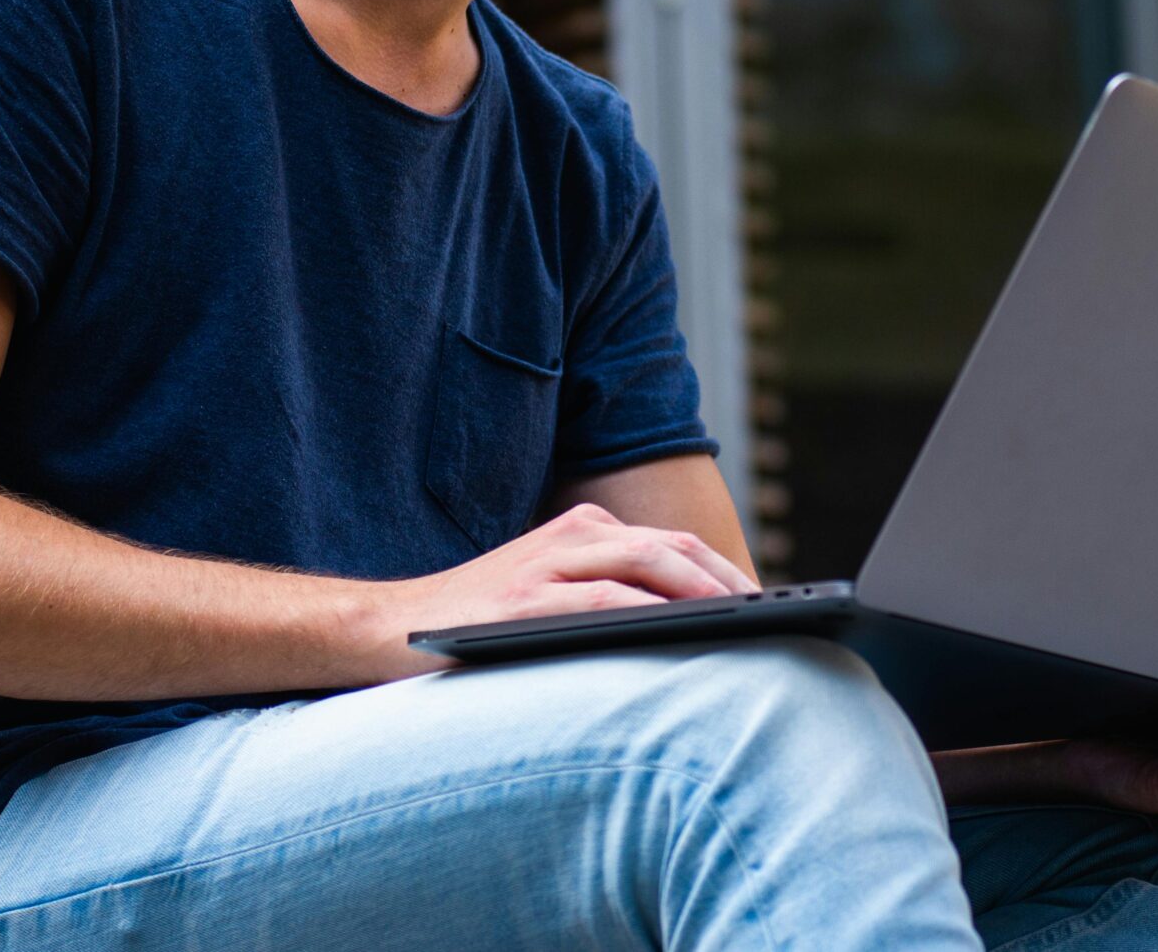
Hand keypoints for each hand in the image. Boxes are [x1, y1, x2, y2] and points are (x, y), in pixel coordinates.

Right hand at [369, 502, 757, 679]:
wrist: (388, 627)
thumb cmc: (478, 622)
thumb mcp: (548, 592)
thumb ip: (605, 592)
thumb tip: (687, 626)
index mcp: (581, 530)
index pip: (671, 545)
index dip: (723, 572)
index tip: (763, 604)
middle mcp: (570, 536)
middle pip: (671, 548)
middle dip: (727, 580)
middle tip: (770, 614)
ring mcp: (546, 564)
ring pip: (647, 563)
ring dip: (701, 590)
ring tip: (742, 620)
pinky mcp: (524, 600)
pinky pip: (602, 598)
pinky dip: (648, 610)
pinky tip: (679, 628)